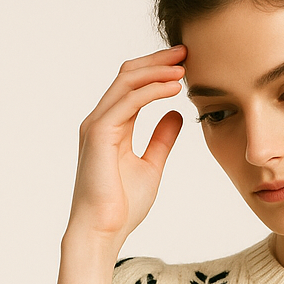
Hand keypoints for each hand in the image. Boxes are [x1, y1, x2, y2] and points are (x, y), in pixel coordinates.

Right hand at [66, 43, 187, 245]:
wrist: (103, 231)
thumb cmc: (122, 206)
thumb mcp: (151, 165)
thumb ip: (161, 139)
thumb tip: (175, 115)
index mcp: (111, 126)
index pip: (133, 86)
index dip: (157, 71)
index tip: (185, 64)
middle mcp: (100, 120)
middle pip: (128, 75)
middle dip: (158, 61)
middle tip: (187, 52)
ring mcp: (97, 125)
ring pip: (127, 82)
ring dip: (157, 70)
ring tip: (184, 67)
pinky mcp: (99, 134)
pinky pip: (128, 102)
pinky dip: (152, 90)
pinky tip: (174, 87)